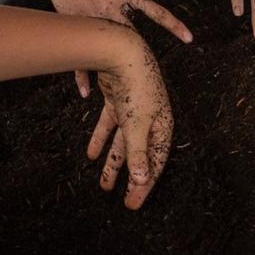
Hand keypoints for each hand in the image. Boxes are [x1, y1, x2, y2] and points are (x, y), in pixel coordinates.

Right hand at [29, 0, 192, 95]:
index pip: (156, 11)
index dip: (174, 24)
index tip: (189, 39)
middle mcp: (113, 8)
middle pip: (133, 35)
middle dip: (142, 51)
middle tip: (155, 73)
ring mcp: (94, 20)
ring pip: (108, 48)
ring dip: (114, 67)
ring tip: (123, 87)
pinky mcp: (76, 27)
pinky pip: (79, 54)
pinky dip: (82, 75)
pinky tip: (86, 92)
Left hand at [85, 29, 174, 209]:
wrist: (122, 51)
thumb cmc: (137, 88)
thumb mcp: (138, 124)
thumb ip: (138, 153)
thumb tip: (141, 181)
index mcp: (163, 124)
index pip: (156, 161)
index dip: (145, 184)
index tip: (133, 204)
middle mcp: (151, 119)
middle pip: (141, 155)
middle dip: (131, 178)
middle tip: (124, 203)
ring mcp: (133, 110)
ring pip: (123, 143)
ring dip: (113, 163)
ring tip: (103, 185)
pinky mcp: (117, 101)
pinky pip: (109, 127)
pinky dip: (100, 140)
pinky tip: (91, 155)